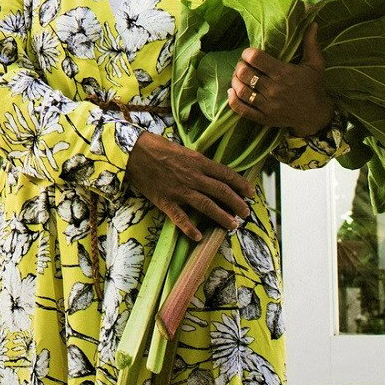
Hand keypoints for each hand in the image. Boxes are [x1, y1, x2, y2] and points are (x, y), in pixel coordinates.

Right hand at [125, 131, 255, 242]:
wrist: (133, 151)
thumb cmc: (157, 147)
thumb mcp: (183, 150)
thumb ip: (197, 161)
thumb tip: (212, 170)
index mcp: (198, 161)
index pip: (226, 174)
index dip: (241, 184)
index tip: (251, 193)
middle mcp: (192, 176)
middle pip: (221, 191)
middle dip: (237, 203)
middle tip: (246, 213)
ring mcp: (179, 190)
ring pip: (206, 205)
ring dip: (222, 216)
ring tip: (233, 226)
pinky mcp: (165, 200)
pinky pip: (179, 217)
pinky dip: (189, 228)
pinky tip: (198, 237)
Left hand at [228, 23, 332, 136]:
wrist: (316, 116)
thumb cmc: (314, 87)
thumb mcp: (316, 64)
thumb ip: (311, 44)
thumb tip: (312, 23)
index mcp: (283, 73)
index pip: (256, 58)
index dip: (247, 53)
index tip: (249, 53)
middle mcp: (273, 89)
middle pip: (244, 73)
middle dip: (239, 66)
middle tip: (243, 64)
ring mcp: (267, 105)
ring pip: (241, 90)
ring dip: (235, 81)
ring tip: (238, 76)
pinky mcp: (263, 118)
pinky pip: (242, 109)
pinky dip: (232, 100)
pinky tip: (232, 91)